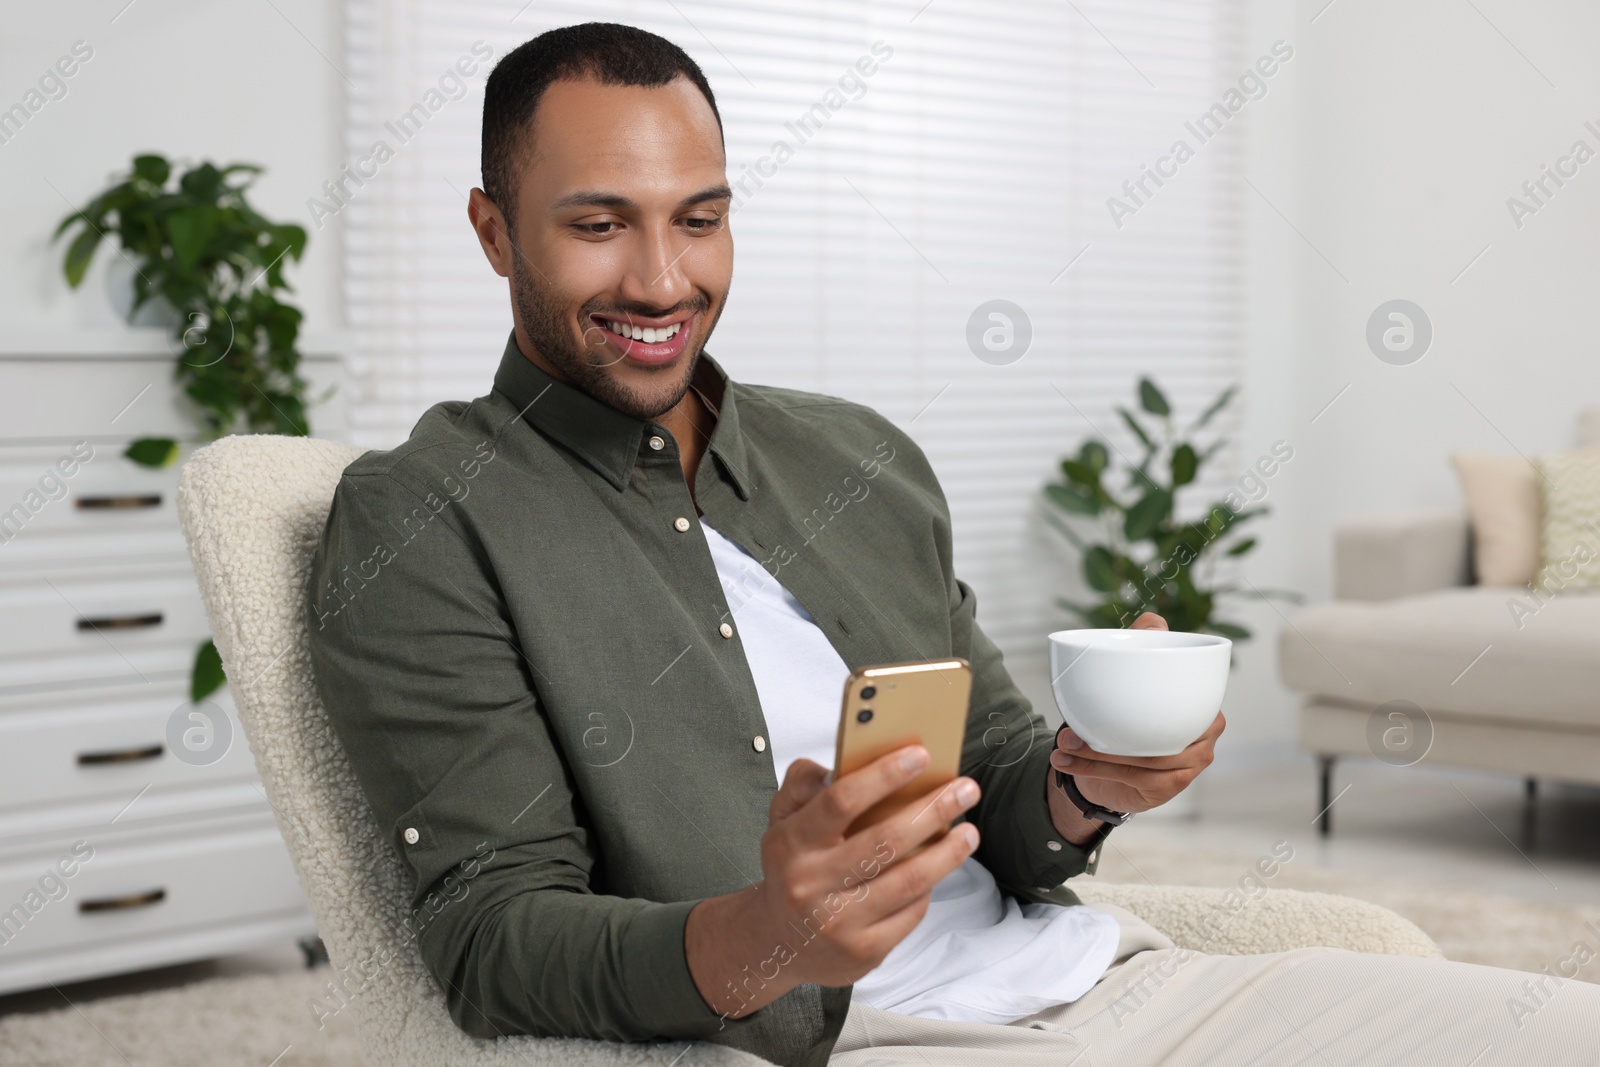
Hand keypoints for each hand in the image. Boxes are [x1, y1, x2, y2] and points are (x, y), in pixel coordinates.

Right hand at [684, 747, 980, 1019]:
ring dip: (948, 853)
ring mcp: (837, 922)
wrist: (780, 942)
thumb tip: (840, 763)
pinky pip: (910, 912)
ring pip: (909, 880)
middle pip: (885, 841)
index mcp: (791, 842)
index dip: (884, 776)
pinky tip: (938, 870)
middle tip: (966, 790)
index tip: (920, 756)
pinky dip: (929, 887)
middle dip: (934, 811)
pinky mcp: (862, 952)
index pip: (841, 801)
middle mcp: (810, 883)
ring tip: (969, 832)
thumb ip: (803, 783)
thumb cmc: (792, 867)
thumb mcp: (782, 820)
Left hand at [1049, 612, 1223, 815]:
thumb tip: (1155, 623)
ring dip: (1096, 754)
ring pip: (1143, 758)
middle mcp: (1206, 732)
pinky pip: (1133, 777)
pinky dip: (1094, 771)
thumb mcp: (1134, 675)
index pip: (1183, 690)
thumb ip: (1145, 643)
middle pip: (1161, 729)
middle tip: (1066, 729)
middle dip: (1112, 730)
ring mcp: (1193, 762)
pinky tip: (1065, 762)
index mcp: (1202, 700)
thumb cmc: (1130, 715)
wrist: (1117, 765)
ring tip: (1062, 744)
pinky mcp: (1173, 785)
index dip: (1145, 688)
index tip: (1102, 680)